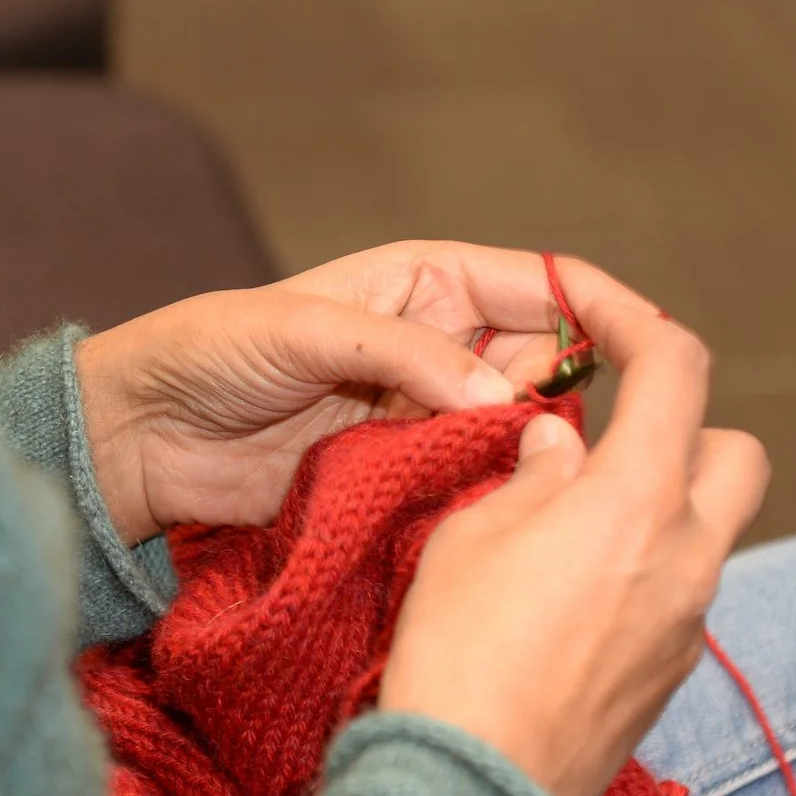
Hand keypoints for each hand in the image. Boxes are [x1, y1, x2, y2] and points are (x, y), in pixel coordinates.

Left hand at [73, 241, 621, 545]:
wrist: (141, 436)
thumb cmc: (210, 352)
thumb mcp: (308, 329)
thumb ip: (407, 355)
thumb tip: (502, 402)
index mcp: (429, 281)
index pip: (544, 285)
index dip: (601, 310)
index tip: (653, 348)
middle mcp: (440, 344)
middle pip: (544, 368)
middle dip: (559, 399)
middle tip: (550, 443)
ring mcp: (424, 415)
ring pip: (512, 434)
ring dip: (519, 457)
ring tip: (515, 482)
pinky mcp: (400, 475)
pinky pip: (467, 485)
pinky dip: (481, 498)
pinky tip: (485, 514)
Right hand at [378, 291, 768, 795]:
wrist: (475, 794)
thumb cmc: (458, 655)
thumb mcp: (470, 537)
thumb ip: (530, 474)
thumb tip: (561, 440)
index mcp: (637, 501)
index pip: (679, 370)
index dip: (640, 320)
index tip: (595, 311)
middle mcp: (687, 558)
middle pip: (739, 454)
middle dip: (688, 430)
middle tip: (610, 440)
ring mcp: (689, 625)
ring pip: (710, 531)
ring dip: (661, 508)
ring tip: (570, 529)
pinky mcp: (671, 678)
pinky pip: (680, 596)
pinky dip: (643, 575)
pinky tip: (568, 601)